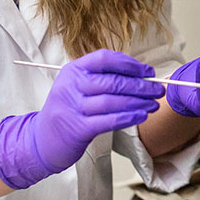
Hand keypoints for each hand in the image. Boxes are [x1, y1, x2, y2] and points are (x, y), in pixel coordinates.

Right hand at [0, 49, 164, 188]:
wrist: (41, 140)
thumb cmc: (68, 111)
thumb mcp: (77, 87)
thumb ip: (102, 78)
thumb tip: (140, 76)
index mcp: (73, 70)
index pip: (104, 58)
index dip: (130, 64)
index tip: (148, 72)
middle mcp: (71, 86)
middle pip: (112, 81)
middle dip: (140, 86)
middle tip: (157, 90)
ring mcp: (73, 107)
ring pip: (113, 101)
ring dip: (138, 102)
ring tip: (153, 104)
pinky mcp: (77, 128)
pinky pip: (109, 120)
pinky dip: (128, 117)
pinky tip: (141, 116)